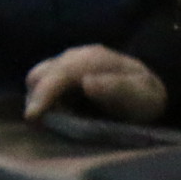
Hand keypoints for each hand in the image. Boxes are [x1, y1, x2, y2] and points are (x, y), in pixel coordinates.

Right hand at [24, 45, 166, 122]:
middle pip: (40, 75)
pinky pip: (42, 84)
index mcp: (94, 59)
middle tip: (55, 123)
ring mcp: (66, 62)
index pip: (60, 74)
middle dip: (39, 100)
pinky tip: (62, 112)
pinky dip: (45, 99)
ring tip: (63, 118)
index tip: (33, 116)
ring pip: (37, 79)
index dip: (44, 94)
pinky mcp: (61, 72)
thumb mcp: (141, 98)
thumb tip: (87, 82)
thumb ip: (117, 89)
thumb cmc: (144, 98)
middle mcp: (75, 56)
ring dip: (41, 100)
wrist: (147, 91)